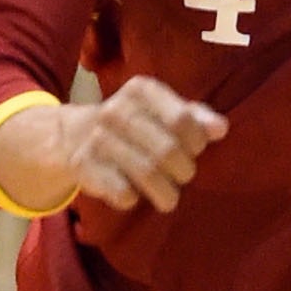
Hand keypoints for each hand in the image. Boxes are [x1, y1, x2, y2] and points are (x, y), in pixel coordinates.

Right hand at [0, 76, 227, 214]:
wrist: (69, 134)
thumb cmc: (134, 124)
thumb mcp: (162, 111)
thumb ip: (194, 117)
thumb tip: (221, 128)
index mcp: (142, 91)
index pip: (184, 120)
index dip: (196, 143)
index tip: (195, 151)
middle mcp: (116, 109)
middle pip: (167, 151)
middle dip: (183, 171)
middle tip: (183, 176)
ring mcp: (97, 137)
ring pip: (146, 174)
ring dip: (165, 192)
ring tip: (170, 198)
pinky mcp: (83, 165)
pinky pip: (121, 191)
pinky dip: (132, 199)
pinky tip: (134, 195)